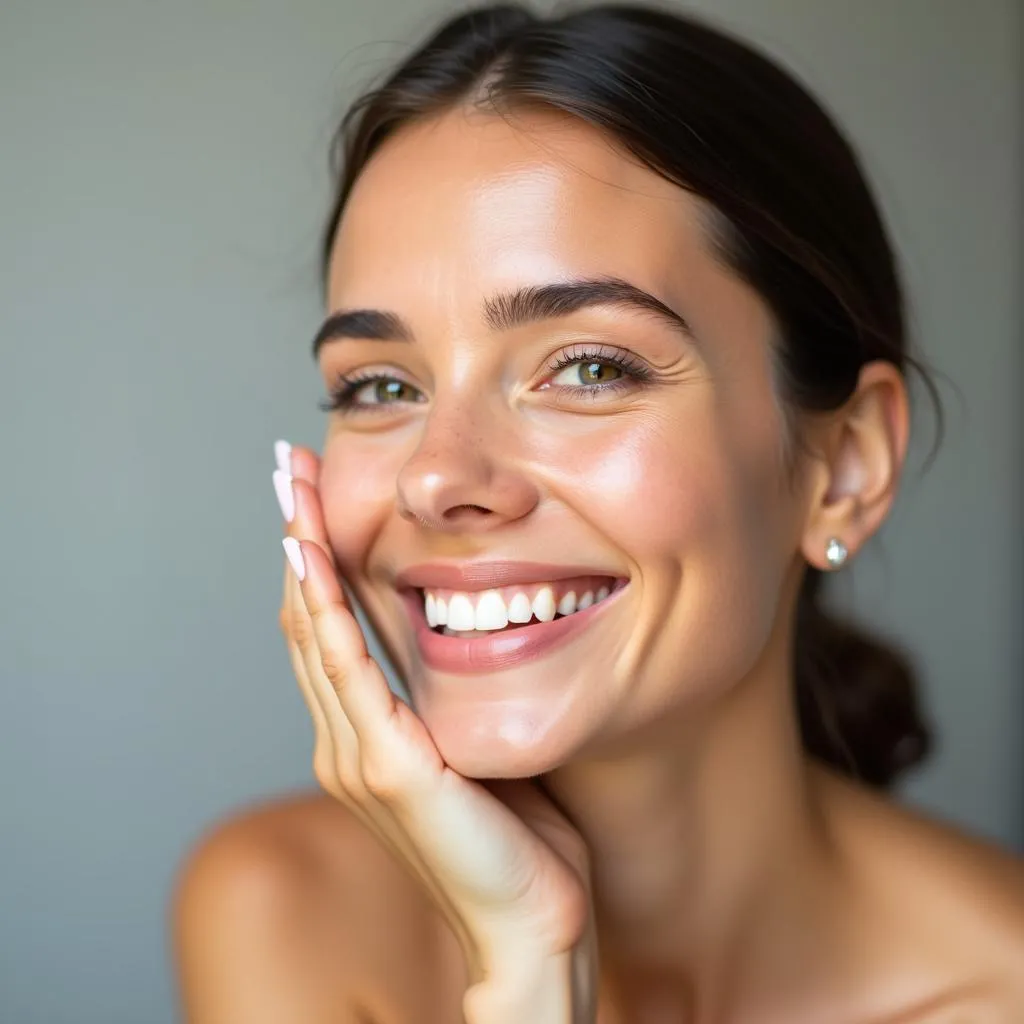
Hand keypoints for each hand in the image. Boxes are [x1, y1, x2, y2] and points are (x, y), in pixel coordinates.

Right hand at [273, 442, 596, 1020]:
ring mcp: (358, 756)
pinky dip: (326, 610)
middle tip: (286, 466)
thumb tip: (471, 636)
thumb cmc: (517, 840)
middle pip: (308, 618)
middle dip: (297, 536)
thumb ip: (451, 698)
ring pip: (316, 633)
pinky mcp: (387, 769)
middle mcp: (346, 740)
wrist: (530, 924)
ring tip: (291, 486)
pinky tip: (312, 558)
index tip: (312, 493)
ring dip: (302, 554)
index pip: (329, 627)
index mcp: (367, 735)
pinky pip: (348, 672)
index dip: (316, 558)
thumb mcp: (475, 745)